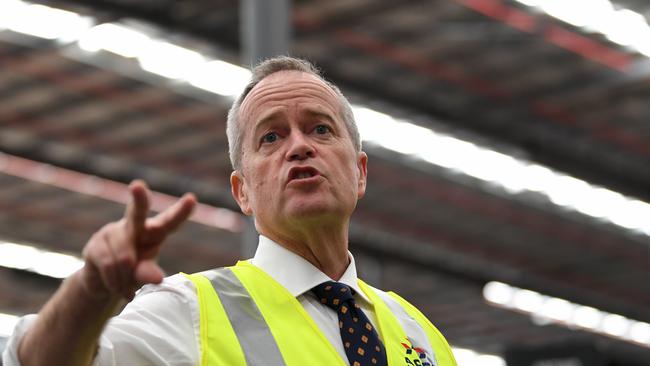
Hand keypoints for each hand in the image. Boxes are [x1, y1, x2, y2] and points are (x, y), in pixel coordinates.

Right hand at [80, 180, 196, 300]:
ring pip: (124, 258)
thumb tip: (157, 278)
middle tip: (137, 186)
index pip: (170, 221)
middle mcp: (134, 225)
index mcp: (154, 231)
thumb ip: (149, 273)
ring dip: (125, 279)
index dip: (180, 211)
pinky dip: (114, 282)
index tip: (191, 199)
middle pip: (137, 211)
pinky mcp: (95, 242)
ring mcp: (112, 231)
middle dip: (139, 198)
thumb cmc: (132, 274)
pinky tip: (114, 286)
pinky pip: (109, 265)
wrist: (103, 285)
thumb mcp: (144, 274)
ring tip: (125, 286)